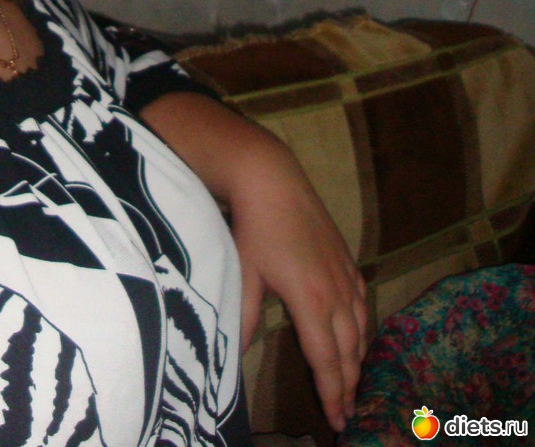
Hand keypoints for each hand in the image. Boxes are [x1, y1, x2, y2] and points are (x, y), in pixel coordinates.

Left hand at [227, 130, 366, 431]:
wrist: (272, 178)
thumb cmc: (254, 227)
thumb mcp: (244, 274)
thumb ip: (245, 317)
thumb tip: (236, 353)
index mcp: (310, 302)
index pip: (326, 360)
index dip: (333, 393)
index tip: (339, 419)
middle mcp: (335, 292)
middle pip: (349, 351)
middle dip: (350, 385)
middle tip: (348, 412)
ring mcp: (345, 273)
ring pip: (360, 327)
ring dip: (358, 358)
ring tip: (354, 382)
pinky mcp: (346, 257)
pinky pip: (362, 301)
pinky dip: (362, 325)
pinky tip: (358, 333)